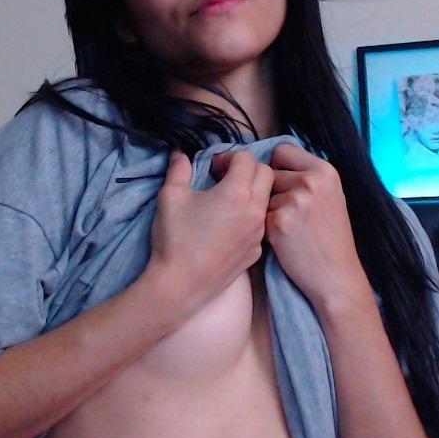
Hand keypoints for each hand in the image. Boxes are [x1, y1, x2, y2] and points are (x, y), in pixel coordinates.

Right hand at [145, 149, 273, 321]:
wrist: (180, 285)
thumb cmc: (174, 238)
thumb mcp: (171, 196)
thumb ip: (179, 169)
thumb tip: (180, 153)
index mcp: (237, 192)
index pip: (248, 159)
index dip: (229, 157)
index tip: (213, 168)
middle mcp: (255, 210)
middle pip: (267, 175)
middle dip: (248, 170)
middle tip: (224, 178)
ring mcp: (259, 234)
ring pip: (267, 200)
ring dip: (252, 193)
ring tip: (226, 201)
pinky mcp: (257, 252)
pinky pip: (261, 224)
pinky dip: (250, 217)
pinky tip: (228, 226)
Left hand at [213, 143, 366, 308]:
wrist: (335, 275)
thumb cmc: (330, 237)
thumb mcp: (330, 196)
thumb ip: (307, 176)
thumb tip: (274, 160)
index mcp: (324, 170)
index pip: (283, 150)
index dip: (277, 166)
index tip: (282, 182)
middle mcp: (310, 181)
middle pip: (268, 173)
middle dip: (272, 191)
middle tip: (291, 213)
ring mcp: (294, 201)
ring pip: (261, 195)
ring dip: (268, 209)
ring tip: (290, 228)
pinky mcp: (278, 221)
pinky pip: (257, 215)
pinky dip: (265, 226)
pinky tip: (283, 239)